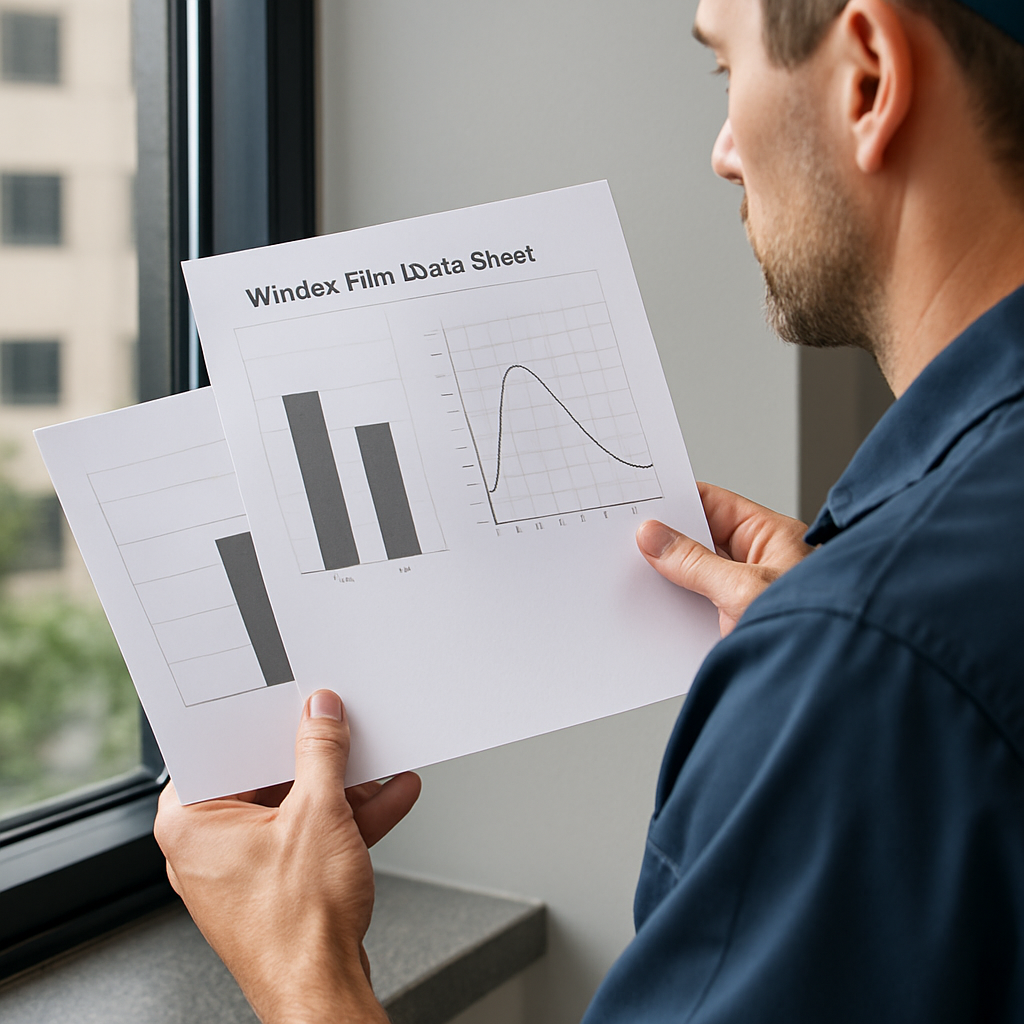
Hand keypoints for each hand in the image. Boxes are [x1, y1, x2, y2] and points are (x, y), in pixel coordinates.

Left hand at [154, 690, 420, 1023]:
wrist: (322, 993)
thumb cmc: (295, 928)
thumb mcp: (317, 814)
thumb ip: (321, 753)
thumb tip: (321, 714)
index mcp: (191, 823)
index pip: (222, 748)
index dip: (261, 721)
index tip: (291, 702)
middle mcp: (209, 845)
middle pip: (266, 775)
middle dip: (316, 756)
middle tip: (342, 729)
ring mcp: (245, 866)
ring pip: (295, 806)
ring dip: (343, 788)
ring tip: (379, 762)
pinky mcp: (278, 883)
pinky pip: (310, 835)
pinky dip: (347, 819)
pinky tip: (388, 797)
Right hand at [637, 482, 812, 635]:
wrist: (828, 689)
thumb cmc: (811, 634)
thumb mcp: (742, 590)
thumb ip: (694, 563)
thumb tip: (654, 537)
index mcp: (773, 536)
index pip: (715, 503)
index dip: (677, 501)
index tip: (640, 504)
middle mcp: (761, 560)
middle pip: (702, 538)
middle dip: (667, 541)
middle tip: (628, 541)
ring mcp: (749, 592)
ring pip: (698, 573)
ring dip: (670, 576)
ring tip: (637, 575)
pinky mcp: (738, 622)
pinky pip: (701, 603)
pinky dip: (678, 604)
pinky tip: (656, 608)